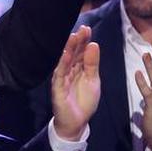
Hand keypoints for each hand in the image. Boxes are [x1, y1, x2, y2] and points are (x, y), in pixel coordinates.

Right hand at [51, 26, 100, 140]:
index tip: (87, 29)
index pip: (81, 51)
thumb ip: (93, 64)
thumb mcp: (93, 80)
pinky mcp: (58, 87)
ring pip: (65, 60)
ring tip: (74, 37)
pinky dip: (62, 63)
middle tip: (83, 29)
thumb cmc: (84, 100)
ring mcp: (62, 77)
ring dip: (69, 49)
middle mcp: (69, 70)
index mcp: (78, 68)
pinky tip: (66, 54)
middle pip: (73, 53)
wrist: (76, 121)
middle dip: (78, 41)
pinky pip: (60, 73)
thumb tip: (94, 44)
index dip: (84, 41)